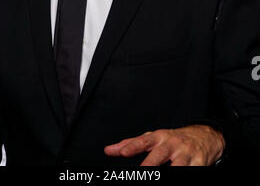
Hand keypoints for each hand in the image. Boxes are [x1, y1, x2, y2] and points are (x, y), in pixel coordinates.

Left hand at [104, 124, 224, 165]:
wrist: (204, 136)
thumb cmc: (173, 140)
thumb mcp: (153, 138)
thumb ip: (131, 144)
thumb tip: (109, 150)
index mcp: (159, 137)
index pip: (143, 141)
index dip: (133, 147)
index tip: (123, 153)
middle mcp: (172, 144)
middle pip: (159, 155)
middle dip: (150, 164)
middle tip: (143, 171)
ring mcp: (186, 154)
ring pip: (178, 166)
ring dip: (173, 172)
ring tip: (162, 177)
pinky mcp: (200, 162)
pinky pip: (193, 172)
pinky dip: (187, 175)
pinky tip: (184, 176)